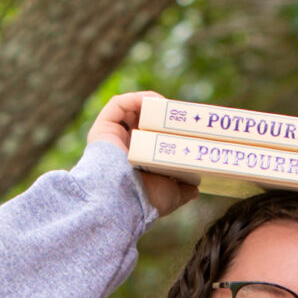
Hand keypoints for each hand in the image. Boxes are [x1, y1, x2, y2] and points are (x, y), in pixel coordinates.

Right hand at [87, 91, 198, 216]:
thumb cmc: (147, 199)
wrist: (125, 199)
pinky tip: (153, 100)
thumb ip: (183, 189)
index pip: (150, 139)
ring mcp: (111, 137)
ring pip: (130, 111)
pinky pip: (118, 104)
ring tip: (167, 105)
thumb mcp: (172, 194)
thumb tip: (195, 188)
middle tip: (177, 114)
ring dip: (149, 104)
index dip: (165, 130)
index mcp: (135, 163)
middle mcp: (121, 149)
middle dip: (159, 115)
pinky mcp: (102, 127)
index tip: (184, 127)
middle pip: (140, 122)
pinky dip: (135, 98)